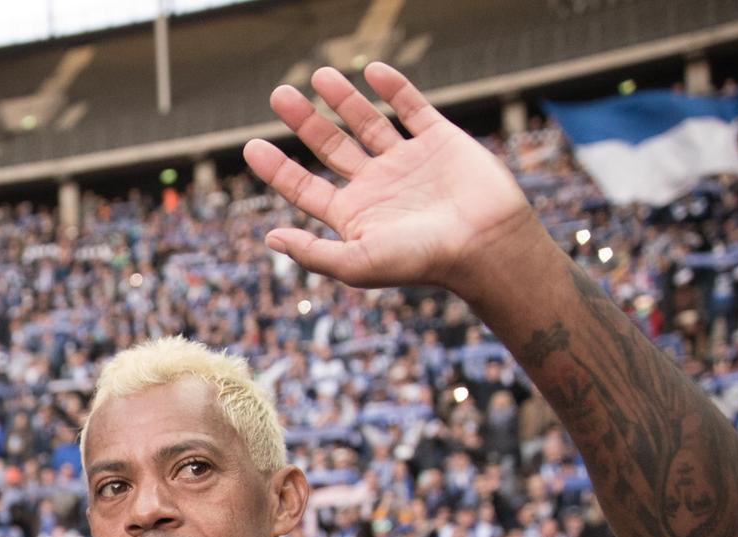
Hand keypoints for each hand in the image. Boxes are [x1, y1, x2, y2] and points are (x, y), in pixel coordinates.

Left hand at [243, 63, 540, 296]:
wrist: (485, 244)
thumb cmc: (421, 262)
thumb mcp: (357, 263)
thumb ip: (312, 252)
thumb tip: (270, 236)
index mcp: (354, 215)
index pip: (304, 187)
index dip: (277, 168)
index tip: (251, 146)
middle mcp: (377, 186)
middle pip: (330, 147)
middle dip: (304, 121)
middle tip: (278, 94)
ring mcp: (408, 161)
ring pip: (367, 122)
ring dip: (343, 99)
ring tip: (319, 75)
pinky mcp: (440, 140)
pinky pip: (412, 108)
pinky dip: (393, 88)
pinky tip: (370, 71)